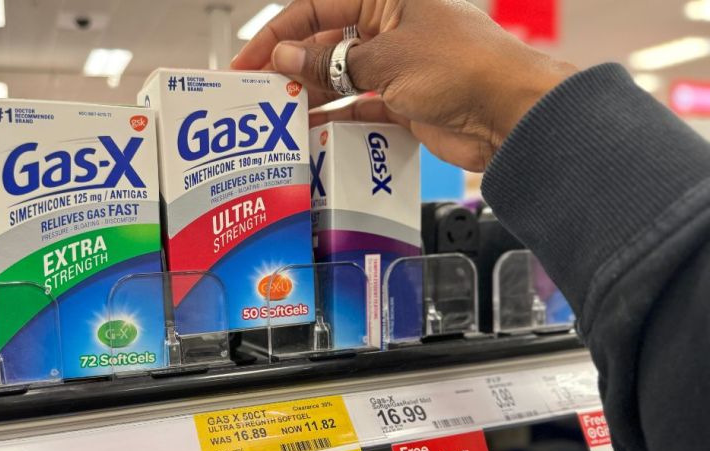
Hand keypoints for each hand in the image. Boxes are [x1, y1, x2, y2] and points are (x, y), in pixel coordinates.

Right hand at [231, 0, 575, 170]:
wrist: (510, 112)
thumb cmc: (464, 67)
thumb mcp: (385, 59)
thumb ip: (332, 61)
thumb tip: (286, 55)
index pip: (317, 7)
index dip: (278, 33)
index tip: (250, 58)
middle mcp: (390, 26)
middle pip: (326, 42)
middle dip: (293, 65)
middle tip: (262, 90)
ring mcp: (397, 65)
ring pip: (340, 76)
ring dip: (312, 93)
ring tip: (281, 112)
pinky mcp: (404, 100)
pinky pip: (359, 106)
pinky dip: (336, 117)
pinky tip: (312, 128)